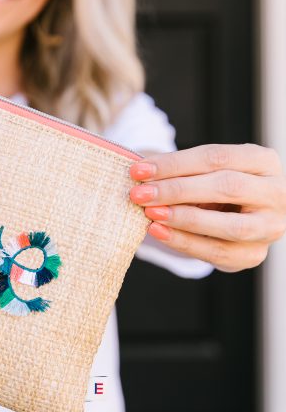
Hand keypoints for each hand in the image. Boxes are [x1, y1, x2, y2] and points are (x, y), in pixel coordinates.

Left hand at [129, 144, 285, 271]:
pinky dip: (185, 242)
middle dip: (177, 190)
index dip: (175, 163)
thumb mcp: (206, 171)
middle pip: (226, 187)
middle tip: (140, 193)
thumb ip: (181, 171)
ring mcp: (271, 226)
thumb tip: (141, 171)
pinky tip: (159, 232)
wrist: (240, 216)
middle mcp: (276, 192)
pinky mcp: (255, 254)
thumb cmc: (216, 186)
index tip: (139, 169)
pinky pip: (218, 252)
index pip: (217, 157)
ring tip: (150, 213)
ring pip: (229, 226)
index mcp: (263, 161)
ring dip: (184, 219)